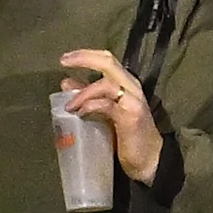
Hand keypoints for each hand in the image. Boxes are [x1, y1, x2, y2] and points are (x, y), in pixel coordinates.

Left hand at [57, 50, 163, 182]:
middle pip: (109, 63)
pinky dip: (92, 105)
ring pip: (107, 83)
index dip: (86, 55)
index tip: (64, 58)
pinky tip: (81, 111)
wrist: (148, 157)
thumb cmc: (126, 134)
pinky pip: (108, 104)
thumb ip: (88, 96)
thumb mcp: (104, 111)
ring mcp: (133, 100)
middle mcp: (131, 86)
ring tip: (69, 106)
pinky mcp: (131, 116)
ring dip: (84, 91)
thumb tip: (66, 82)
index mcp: (126, 83)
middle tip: (64, 61)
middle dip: (85, 59)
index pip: (107, 61)